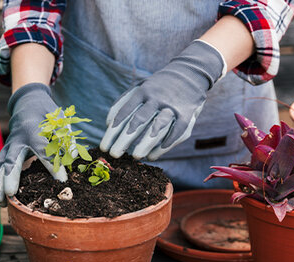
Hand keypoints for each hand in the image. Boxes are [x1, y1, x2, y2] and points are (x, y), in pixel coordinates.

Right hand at [0, 83, 66, 205]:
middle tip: (11, 193)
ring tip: (1, 202)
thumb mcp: (61, 122)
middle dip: (10, 175)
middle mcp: (17, 138)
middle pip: (12, 158)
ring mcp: (9, 146)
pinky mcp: (5, 153)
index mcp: (34, 129)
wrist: (28, 104)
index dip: (52, 165)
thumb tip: (73, 157)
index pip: (43, 150)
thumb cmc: (48, 115)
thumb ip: (67, 139)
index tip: (62, 181)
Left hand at [101, 40, 224, 160]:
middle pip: (138, 120)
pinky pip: (176, 132)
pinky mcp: (187, 114)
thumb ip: (124, 102)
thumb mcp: (140, 86)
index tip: (104, 145)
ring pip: (158, 126)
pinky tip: (154, 155)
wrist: (190, 72)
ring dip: (146, 142)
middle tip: (114, 154)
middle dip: (124, 139)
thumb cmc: (158, 86)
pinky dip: (166, 144)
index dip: (113, 130)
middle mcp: (157, 98)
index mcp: (142, 91)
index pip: (124, 112)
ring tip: (135, 156)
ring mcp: (172, 106)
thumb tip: (109, 123)